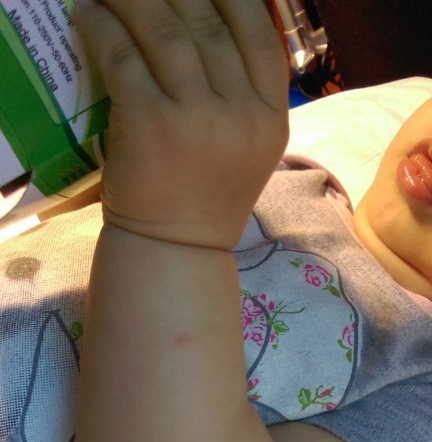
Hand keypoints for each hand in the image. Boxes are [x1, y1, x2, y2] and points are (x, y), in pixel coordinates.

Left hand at [75, 0, 288, 249]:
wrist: (177, 249)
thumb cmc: (206, 198)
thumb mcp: (247, 148)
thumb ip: (244, 94)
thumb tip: (215, 27)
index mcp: (271, 119)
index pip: (261, 34)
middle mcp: (242, 114)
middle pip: (209, 22)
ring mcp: (198, 119)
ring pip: (165, 29)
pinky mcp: (151, 125)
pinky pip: (124, 57)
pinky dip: (103, 28)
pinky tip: (90, 16)